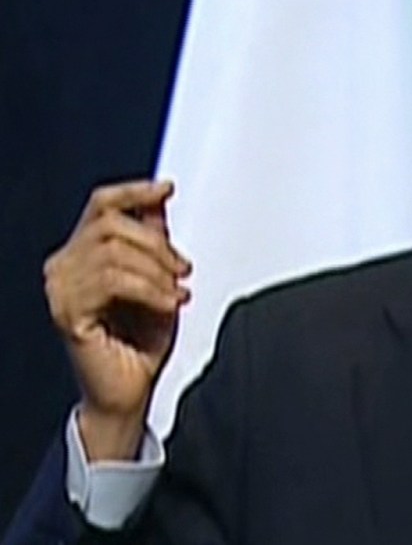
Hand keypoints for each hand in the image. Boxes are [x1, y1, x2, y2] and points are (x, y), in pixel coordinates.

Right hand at [44, 180, 191, 460]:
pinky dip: (150, 290)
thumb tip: (159, 199)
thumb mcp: (158, 279)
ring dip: (157, 272)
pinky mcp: (67, 313)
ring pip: (114, 252)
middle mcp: (63, 266)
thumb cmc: (141, 340)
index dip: (134, 191)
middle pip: (112, 225)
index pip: (101, 205)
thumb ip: (154, 240)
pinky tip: (169, 304)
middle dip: (158, 245)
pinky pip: (113, 282)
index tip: (167, 188)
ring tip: (176, 294)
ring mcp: (60, 289)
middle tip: (184, 270)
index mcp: (81, 253)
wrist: (130, 389)